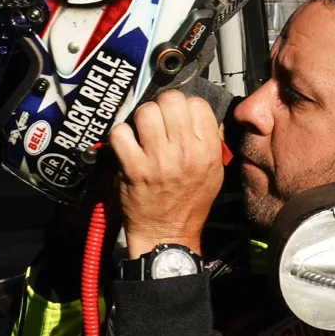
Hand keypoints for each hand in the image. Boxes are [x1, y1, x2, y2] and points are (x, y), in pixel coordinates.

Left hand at [109, 90, 224, 257]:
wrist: (168, 234)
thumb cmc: (189, 204)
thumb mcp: (214, 172)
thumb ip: (212, 140)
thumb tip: (199, 113)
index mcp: (207, 151)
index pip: (197, 104)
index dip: (184, 106)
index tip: (177, 116)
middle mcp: (185, 152)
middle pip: (171, 100)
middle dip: (161, 107)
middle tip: (158, 121)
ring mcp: (158, 160)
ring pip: (146, 112)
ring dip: (140, 119)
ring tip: (142, 132)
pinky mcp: (134, 168)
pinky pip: (121, 133)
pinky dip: (120, 135)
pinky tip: (126, 145)